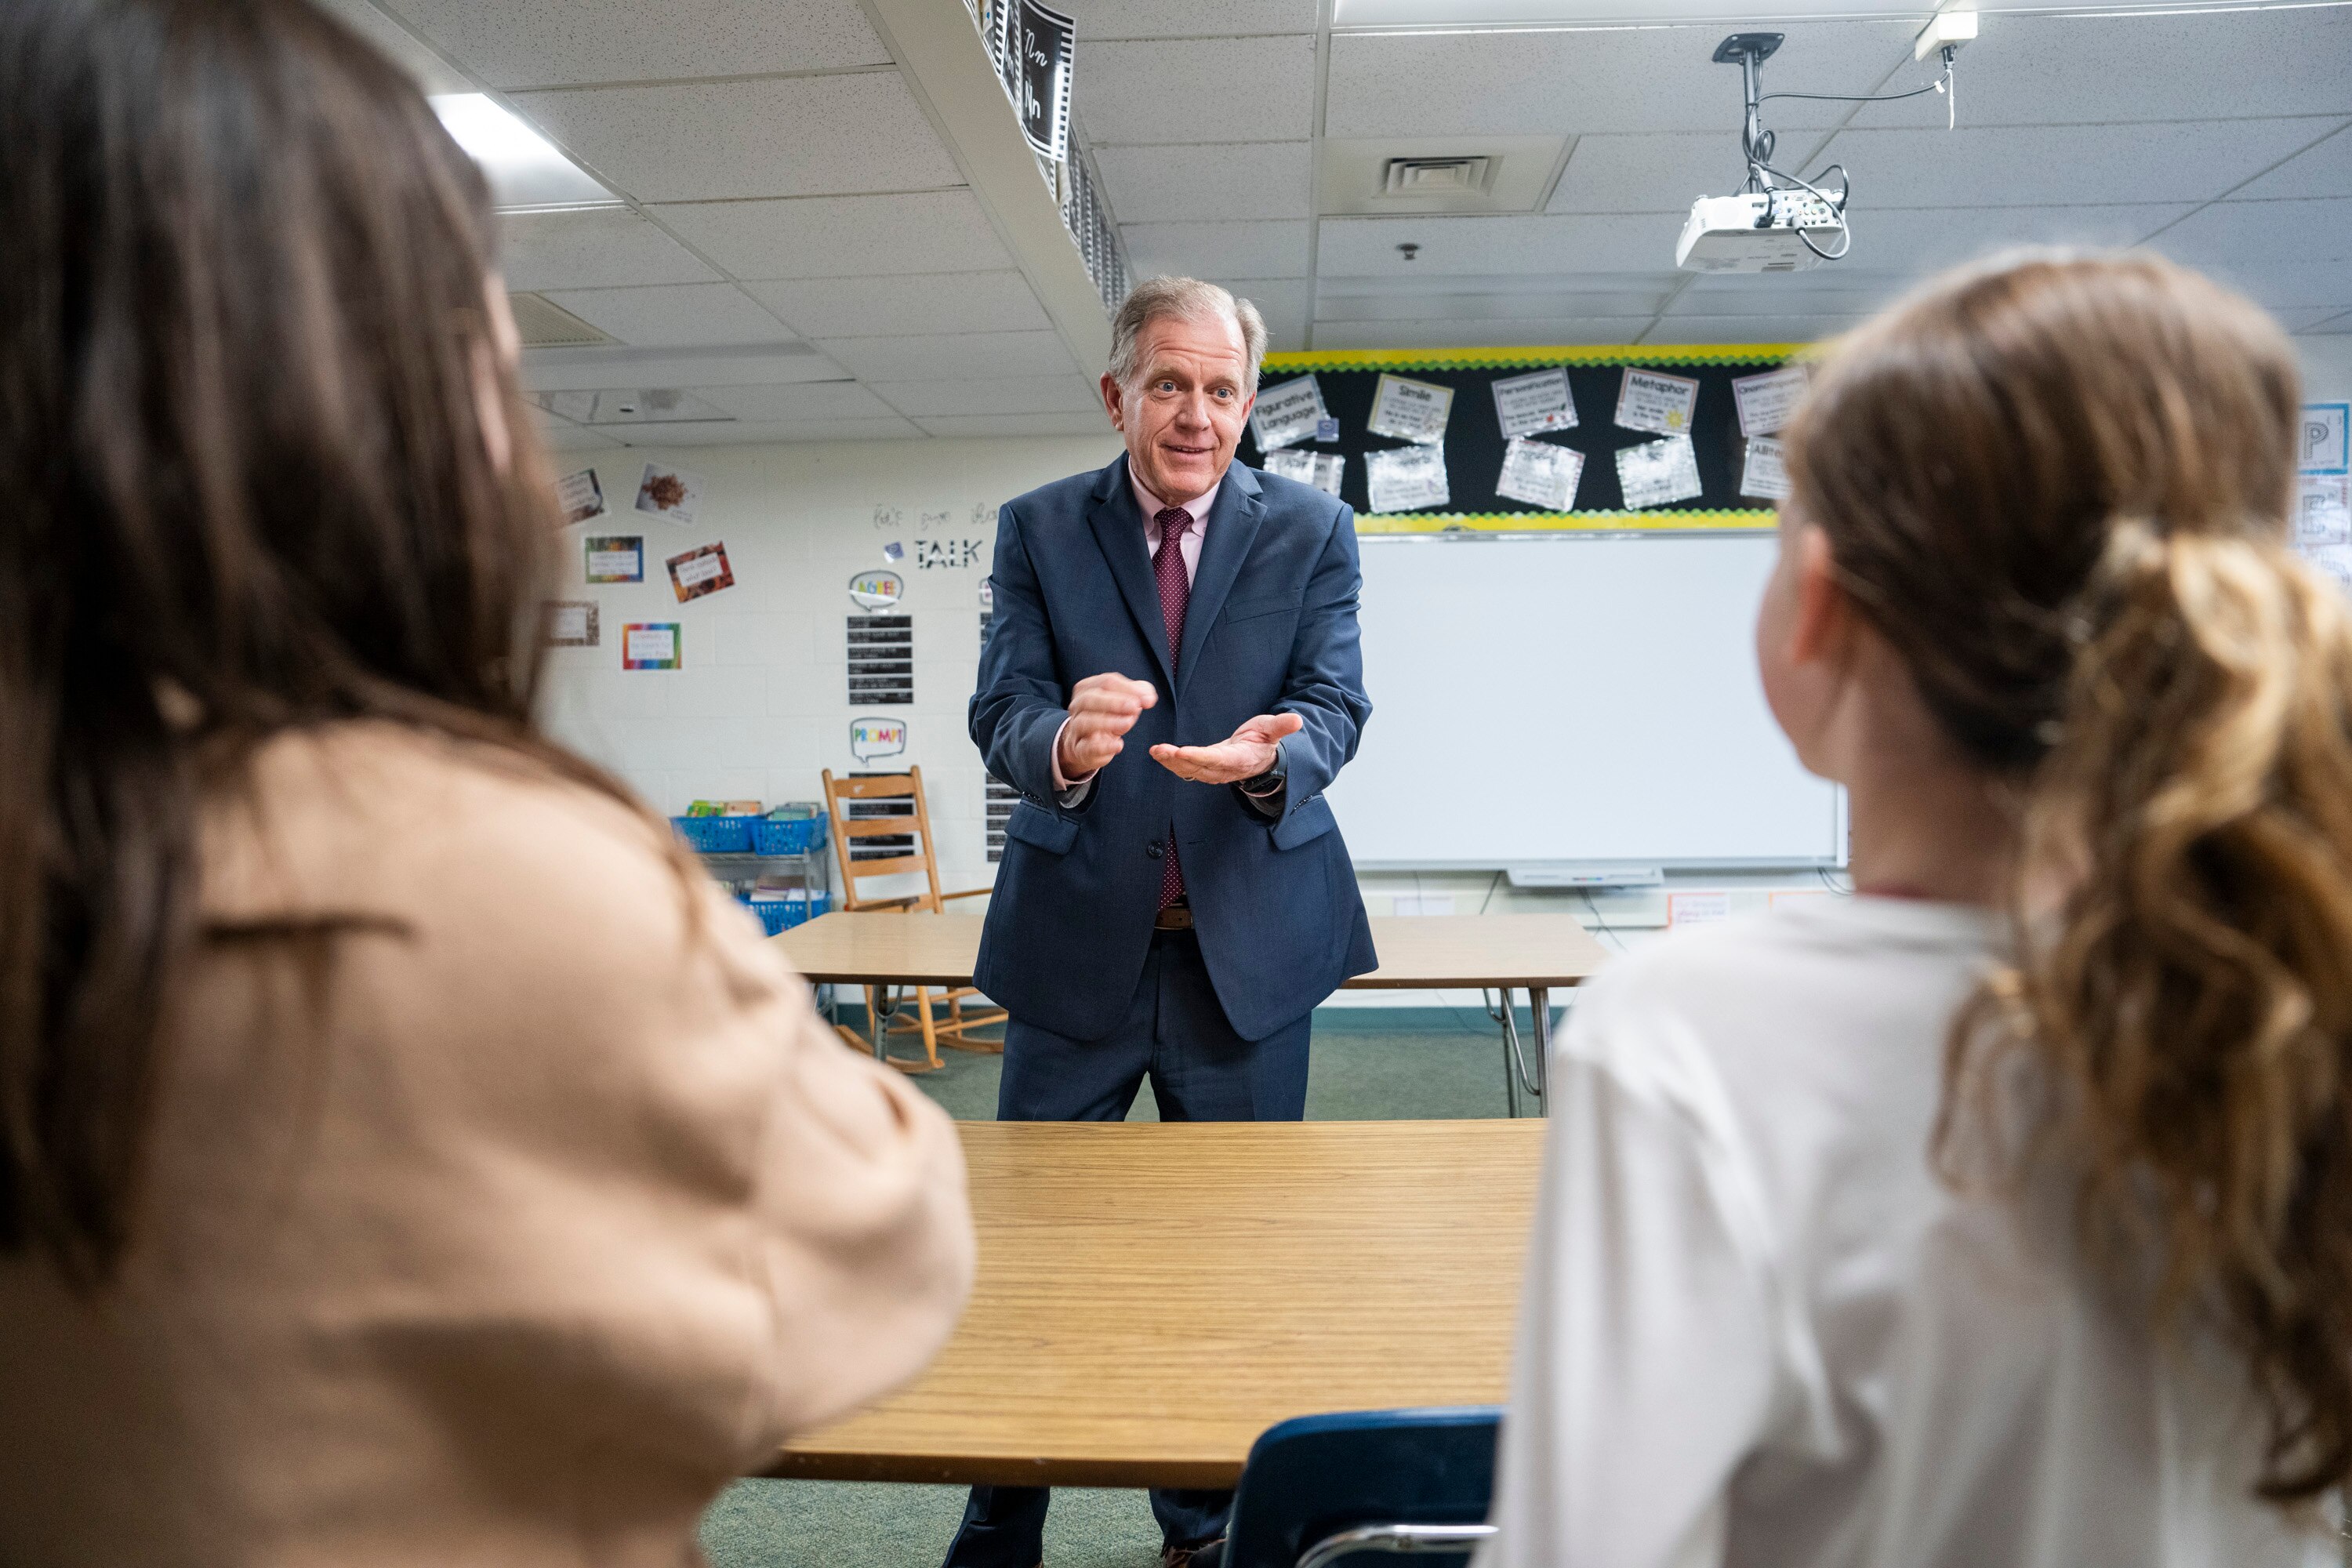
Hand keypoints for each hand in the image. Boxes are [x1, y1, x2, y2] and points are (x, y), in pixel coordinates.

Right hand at [1057, 673, 1157, 779]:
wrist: (1088, 744)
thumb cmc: (1108, 717)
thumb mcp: (1123, 702)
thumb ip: (1138, 694)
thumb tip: (1149, 698)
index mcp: (1087, 689)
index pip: (1105, 682)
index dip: (1128, 689)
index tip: (1148, 699)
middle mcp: (1077, 706)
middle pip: (1089, 699)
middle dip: (1114, 702)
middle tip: (1135, 707)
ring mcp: (1075, 728)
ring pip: (1085, 722)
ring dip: (1108, 722)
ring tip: (1128, 723)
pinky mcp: (1079, 749)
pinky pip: (1087, 747)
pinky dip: (1103, 746)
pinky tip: (1119, 745)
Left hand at [1151, 712, 1303, 783]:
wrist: (1262, 758)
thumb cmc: (1266, 741)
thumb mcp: (1273, 729)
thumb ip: (1282, 726)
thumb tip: (1297, 720)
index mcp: (1240, 759)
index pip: (1217, 760)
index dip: (1199, 757)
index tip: (1182, 752)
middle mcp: (1225, 769)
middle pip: (1198, 767)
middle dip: (1177, 760)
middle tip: (1159, 751)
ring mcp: (1214, 772)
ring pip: (1190, 771)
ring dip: (1171, 762)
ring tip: (1155, 751)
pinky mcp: (1206, 770)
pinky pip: (1187, 770)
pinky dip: (1172, 763)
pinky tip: (1159, 754)